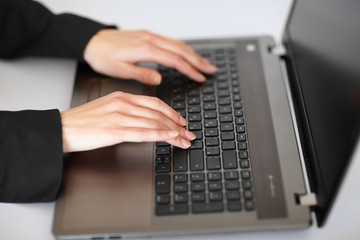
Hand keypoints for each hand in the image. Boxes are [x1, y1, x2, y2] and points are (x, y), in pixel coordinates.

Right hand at [60, 92, 194, 152]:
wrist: (62, 128)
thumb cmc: (83, 121)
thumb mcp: (107, 108)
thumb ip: (126, 110)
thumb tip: (144, 119)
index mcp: (122, 97)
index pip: (154, 103)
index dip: (172, 112)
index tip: (182, 121)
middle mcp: (123, 104)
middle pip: (158, 114)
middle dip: (178, 125)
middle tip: (189, 133)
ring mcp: (120, 117)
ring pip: (154, 123)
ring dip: (174, 133)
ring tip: (185, 140)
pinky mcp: (115, 131)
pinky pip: (143, 132)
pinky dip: (160, 135)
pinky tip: (171, 137)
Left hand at [83, 29, 216, 84]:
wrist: (91, 41)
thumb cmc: (103, 56)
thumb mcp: (119, 70)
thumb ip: (141, 74)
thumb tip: (159, 78)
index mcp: (145, 49)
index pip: (174, 60)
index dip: (190, 70)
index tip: (200, 77)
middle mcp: (150, 40)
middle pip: (181, 50)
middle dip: (198, 60)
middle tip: (211, 70)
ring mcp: (149, 36)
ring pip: (177, 44)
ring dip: (193, 53)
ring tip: (204, 63)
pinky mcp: (147, 35)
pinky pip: (170, 41)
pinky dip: (182, 48)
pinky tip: (187, 54)